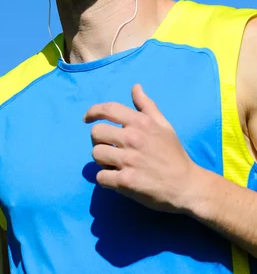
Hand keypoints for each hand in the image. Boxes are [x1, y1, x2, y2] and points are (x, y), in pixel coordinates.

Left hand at [83, 84, 201, 212]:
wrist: (187, 186)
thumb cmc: (174, 154)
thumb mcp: (164, 125)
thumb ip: (147, 105)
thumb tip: (135, 87)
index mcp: (141, 123)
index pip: (108, 109)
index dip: (93, 112)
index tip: (87, 118)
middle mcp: (133, 138)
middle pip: (96, 132)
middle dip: (98, 139)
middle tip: (108, 146)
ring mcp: (129, 160)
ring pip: (96, 154)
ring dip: (102, 160)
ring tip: (114, 163)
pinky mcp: (126, 182)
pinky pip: (101, 176)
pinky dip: (105, 179)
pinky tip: (116, 178)